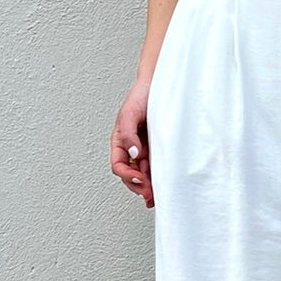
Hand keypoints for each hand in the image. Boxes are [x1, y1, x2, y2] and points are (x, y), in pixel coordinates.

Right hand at [110, 82, 154, 208]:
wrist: (159, 83)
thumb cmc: (140, 95)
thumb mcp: (129, 114)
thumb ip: (128, 134)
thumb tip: (132, 155)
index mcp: (120, 141)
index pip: (118, 165)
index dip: (127, 175)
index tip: (140, 178)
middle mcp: (131, 147)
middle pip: (130, 174)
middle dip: (138, 186)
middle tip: (149, 194)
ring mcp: (145, 148)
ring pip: (144, 173)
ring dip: (148, 186)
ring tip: (156, 196)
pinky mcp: (158, 146)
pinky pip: (157, 165)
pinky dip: (158, 177)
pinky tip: (162, 186)